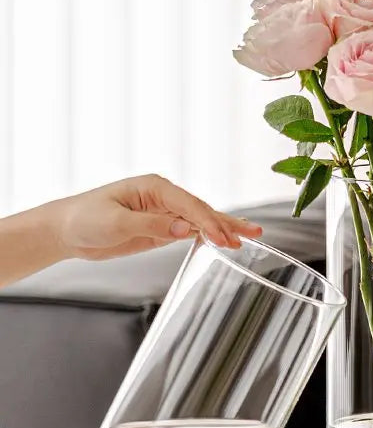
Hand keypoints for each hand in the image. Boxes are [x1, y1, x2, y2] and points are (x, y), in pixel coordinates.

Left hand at [53, 174, 262, 259]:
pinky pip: (192, 231)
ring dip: (224, 229)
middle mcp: (163, 197)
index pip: (190, 205)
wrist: (66, 230)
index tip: (223, 239)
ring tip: (250, 235)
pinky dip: (210, 236)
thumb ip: (152, 225)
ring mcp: (165, 213)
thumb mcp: (116, 222)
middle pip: (202, 210)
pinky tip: (226, 240)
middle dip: (226, 223)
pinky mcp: (162, 228)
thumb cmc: (85, 219)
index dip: (209, 222)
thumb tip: (185, 229)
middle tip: (252, 234)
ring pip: (201, 220)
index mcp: (154, 187)